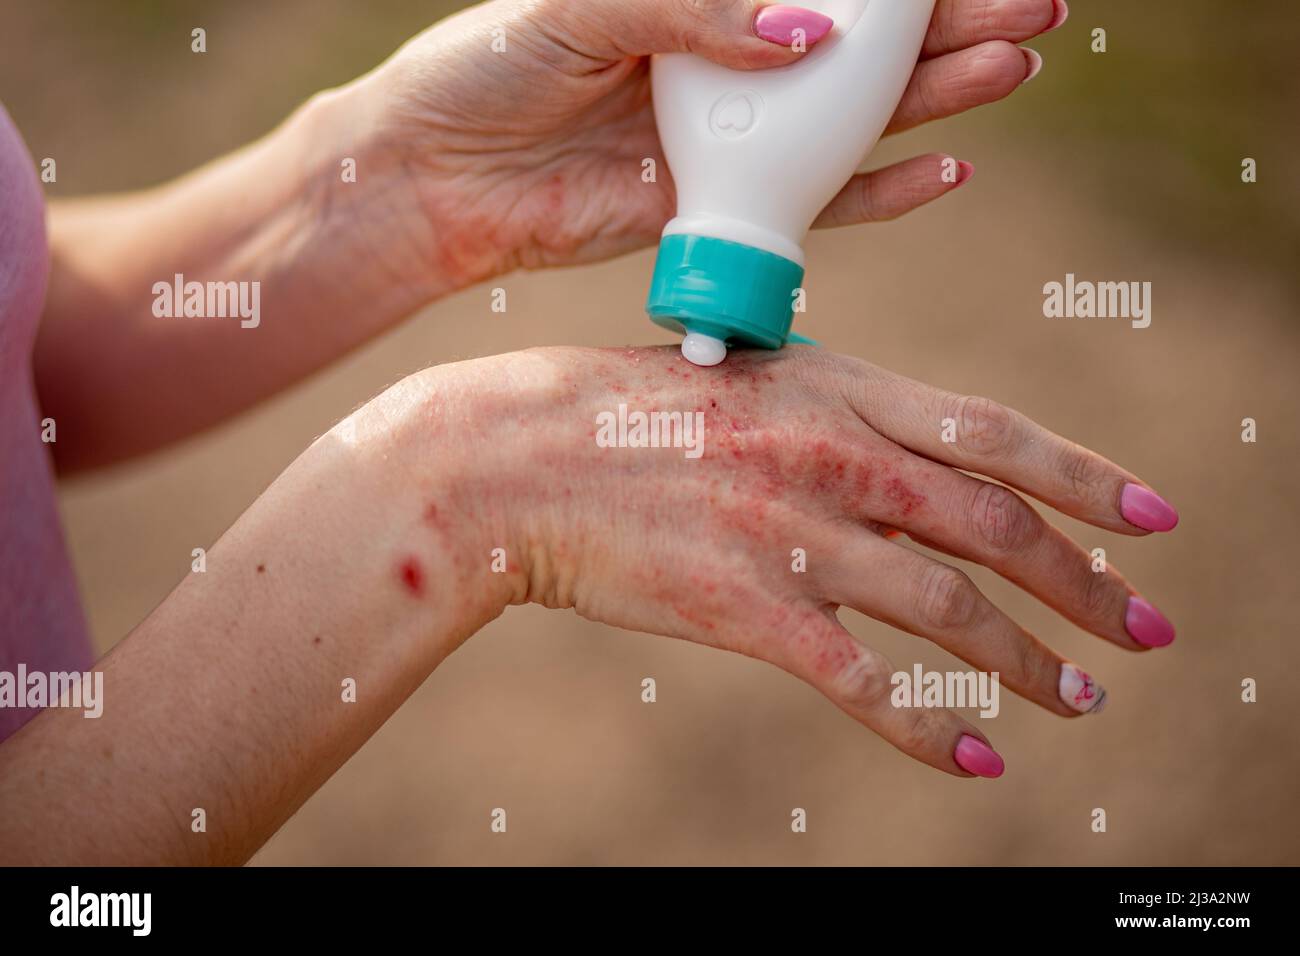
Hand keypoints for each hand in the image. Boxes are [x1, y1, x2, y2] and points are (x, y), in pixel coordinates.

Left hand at [353, 0, 1065, 288]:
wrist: (435, 179)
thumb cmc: (488, 69)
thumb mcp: (586, 6)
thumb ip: (696, 9)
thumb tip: (811, 35)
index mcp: (701, 2)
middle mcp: (728, 66)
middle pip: (860, 49)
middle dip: (947, 24)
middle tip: (1032, 6)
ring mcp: (730, 140)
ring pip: (856, 122)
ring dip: (937, 97)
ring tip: (1010, 66)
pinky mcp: (718, 209)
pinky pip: (817, 205)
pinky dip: (882, 192)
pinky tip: (947, 169)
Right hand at [439, 345, 1174, 776]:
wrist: (526, 458)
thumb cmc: (635, 412)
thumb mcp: (756, 383)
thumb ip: (846, 419)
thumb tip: (928, 469)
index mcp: (842, 391)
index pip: (996, 436)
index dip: (1087, 479)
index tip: (1155, 519)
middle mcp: (835, 459)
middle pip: (996, 529)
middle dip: (1087, 586)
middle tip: (1147, 631)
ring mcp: (795, 535)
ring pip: (949, 612)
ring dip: (1030, 664)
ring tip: (1080, 701)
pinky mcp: (750, 610)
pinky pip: (866, 683)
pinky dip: (931, 728)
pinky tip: (978, 758)